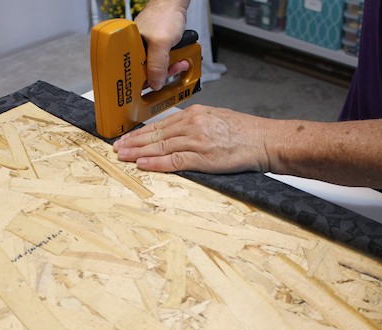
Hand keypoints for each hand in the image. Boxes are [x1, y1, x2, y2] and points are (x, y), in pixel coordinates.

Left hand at [113, 105, 272, 172]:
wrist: (265, 140)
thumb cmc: (246, 132)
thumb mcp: (218, 119)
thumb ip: (198, 124)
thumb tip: (181, 132)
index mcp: (196, 114)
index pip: (162, 124)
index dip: (143, 132)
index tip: (129, 137)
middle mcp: (193, 124)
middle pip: (156, 134)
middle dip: (134, 142)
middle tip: (117, 147)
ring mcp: (196, 140)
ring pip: (160, 146)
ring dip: (138, 152)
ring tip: (123, 156)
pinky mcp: (202, 157)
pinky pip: (173, 160)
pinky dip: (155, 162)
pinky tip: (142, 163)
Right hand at [135, 0, 190, 89]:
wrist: (175, 4)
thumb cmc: (164, 16)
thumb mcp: (161, 44)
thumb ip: (157, 66)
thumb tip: (154, 84)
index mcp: (130, 48)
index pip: (134, 73)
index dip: (146, 82)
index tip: (157, 86)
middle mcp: (137, 50)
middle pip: (148, 73)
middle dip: (164, 74)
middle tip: (173, 69)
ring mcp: (148, 49)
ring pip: (158, 68)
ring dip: (171, 68)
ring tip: (180, 63)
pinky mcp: (157, 48)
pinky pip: (164, 61)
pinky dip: (173, 62)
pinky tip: (180, 59)